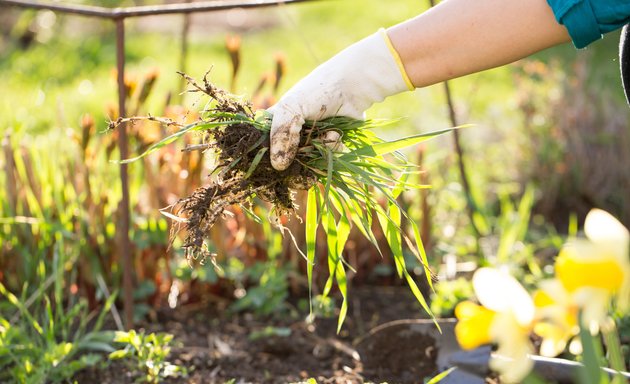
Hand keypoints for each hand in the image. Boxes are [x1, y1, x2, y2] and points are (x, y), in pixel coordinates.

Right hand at [268, 29, 413, 170]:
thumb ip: (280, 135)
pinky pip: (326, 155)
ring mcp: (312, 136)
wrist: (352, 87)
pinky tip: (337, 135)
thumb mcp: (290, 109)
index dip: (270, 153)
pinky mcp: (329, 141)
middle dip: (300, 153)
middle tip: (307, 147)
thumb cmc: (317, 92)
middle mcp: (293, 130)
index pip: (266, 143)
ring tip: (329, 133)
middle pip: (288, 156)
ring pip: (309, 158)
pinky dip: (332, 147)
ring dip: (320, 146)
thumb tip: (278, 166)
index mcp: (278, 119)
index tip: (277, 160)